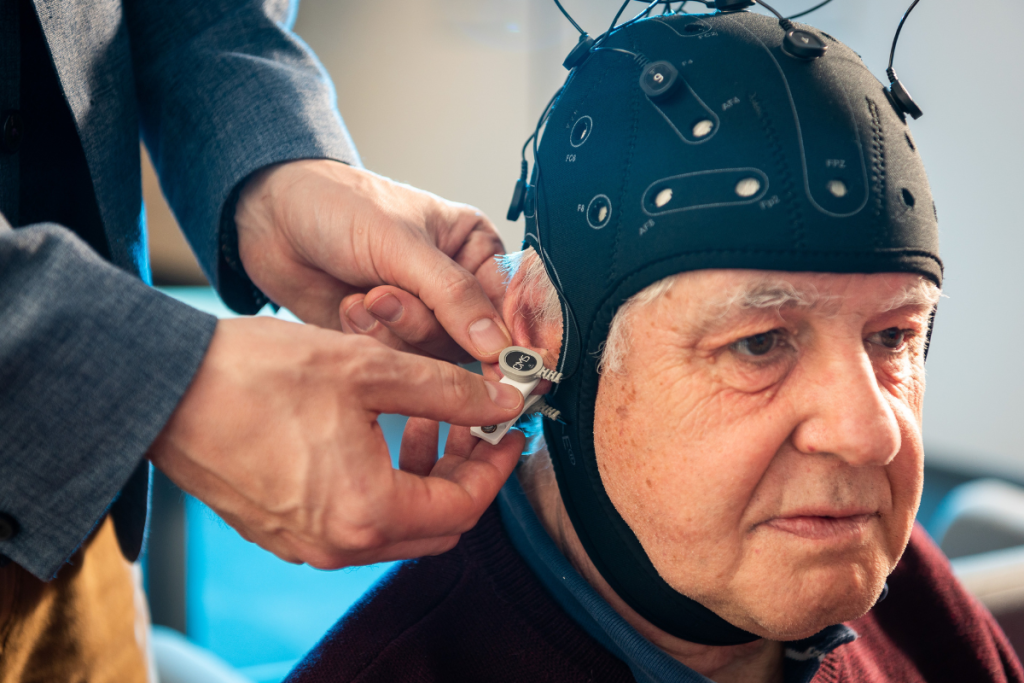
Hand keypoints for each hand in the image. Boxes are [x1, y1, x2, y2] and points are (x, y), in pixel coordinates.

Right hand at [149, 317, 525, 567]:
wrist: (163, 388)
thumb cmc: (257, 376)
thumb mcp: (370, 370)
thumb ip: (449, 391)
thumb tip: (503, 402)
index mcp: (366, 513)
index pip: (464, 506)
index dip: (497, 467)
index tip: (510, 431)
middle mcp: (337, 546)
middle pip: (434, 526)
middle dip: (464, 475)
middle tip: (473, 425)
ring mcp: (305, 545)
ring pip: (395, 525)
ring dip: (422, 477)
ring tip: (426, 419)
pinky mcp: (281, 531)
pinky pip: (354, 521)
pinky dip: (382, 485)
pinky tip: (378, 435)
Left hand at [235, 160, 510, 362]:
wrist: (271, 216)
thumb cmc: (338, 205)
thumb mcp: (402, 245)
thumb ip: (452, 297)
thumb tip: (496, 344)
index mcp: (473, 251)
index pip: (511, 306)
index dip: (510, 340)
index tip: (505, 369)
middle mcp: (453, 287)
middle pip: (471, 343)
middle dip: (424, 326)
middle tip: (388, 297)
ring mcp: (419, 315)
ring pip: (431, 358)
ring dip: (392, 331)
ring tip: (365, 295)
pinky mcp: (386, 337)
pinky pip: (395, 362)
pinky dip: (369, 338)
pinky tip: (350, 305)